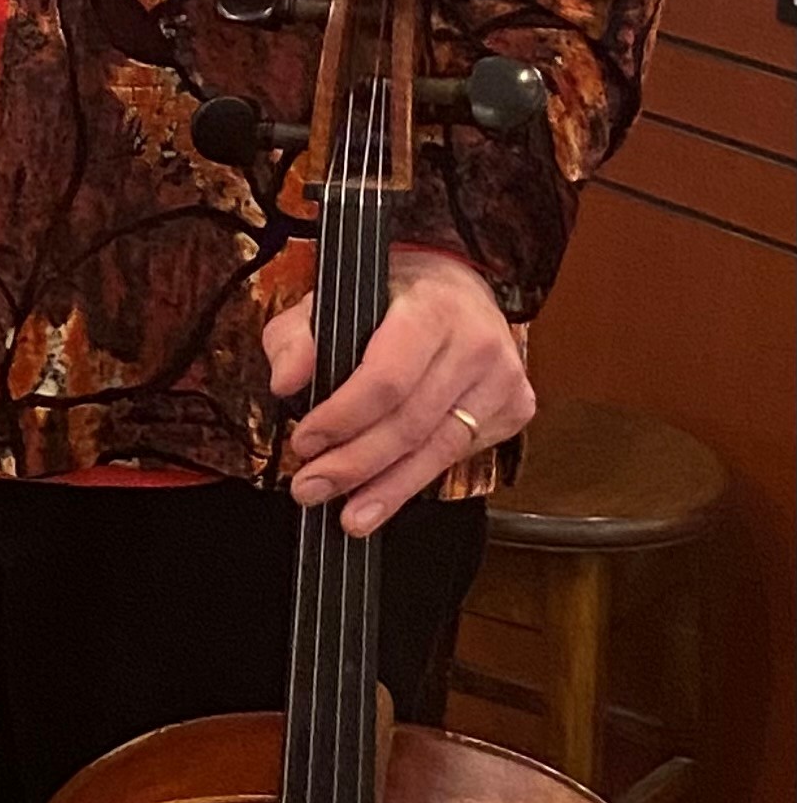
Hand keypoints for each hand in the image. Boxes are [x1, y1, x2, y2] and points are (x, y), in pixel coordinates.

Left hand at [267, 244, 532, 537]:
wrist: (459, 287)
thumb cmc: (393, 297)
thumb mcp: (334, 300)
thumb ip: (298, 339)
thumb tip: (286, 382)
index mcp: (431, 309)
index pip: (387, 379)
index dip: (344, 418)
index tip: (305, 443)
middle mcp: (476, 344)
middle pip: (410, 424)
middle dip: (355, 465)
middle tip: (312, 488)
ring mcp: (503, 379)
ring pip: (438, 450)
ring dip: (387, 488)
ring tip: (349, 514)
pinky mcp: (516, 408)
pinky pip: (458, 455)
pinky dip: (418, 479)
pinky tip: (386, 495)